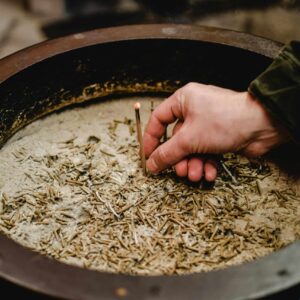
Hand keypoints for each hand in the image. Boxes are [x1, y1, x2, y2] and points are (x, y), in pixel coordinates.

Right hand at [143, 83, 288, 181]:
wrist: (262, 126)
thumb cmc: (225, 121)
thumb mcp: (189, 139)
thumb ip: (167, 153)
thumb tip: (151, 164)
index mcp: (183, 100)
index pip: (158, 119)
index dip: (151, 139)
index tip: (148, 156)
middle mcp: (194, 110)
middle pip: (176, 139)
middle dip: (179, 159)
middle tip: (180, 172)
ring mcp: (207, 124)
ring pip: (192, 149)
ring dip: (193, 165)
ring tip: (196, 175)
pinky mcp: (219, 136)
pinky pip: (206, 152)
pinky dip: (207, 164)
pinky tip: (210, 174)